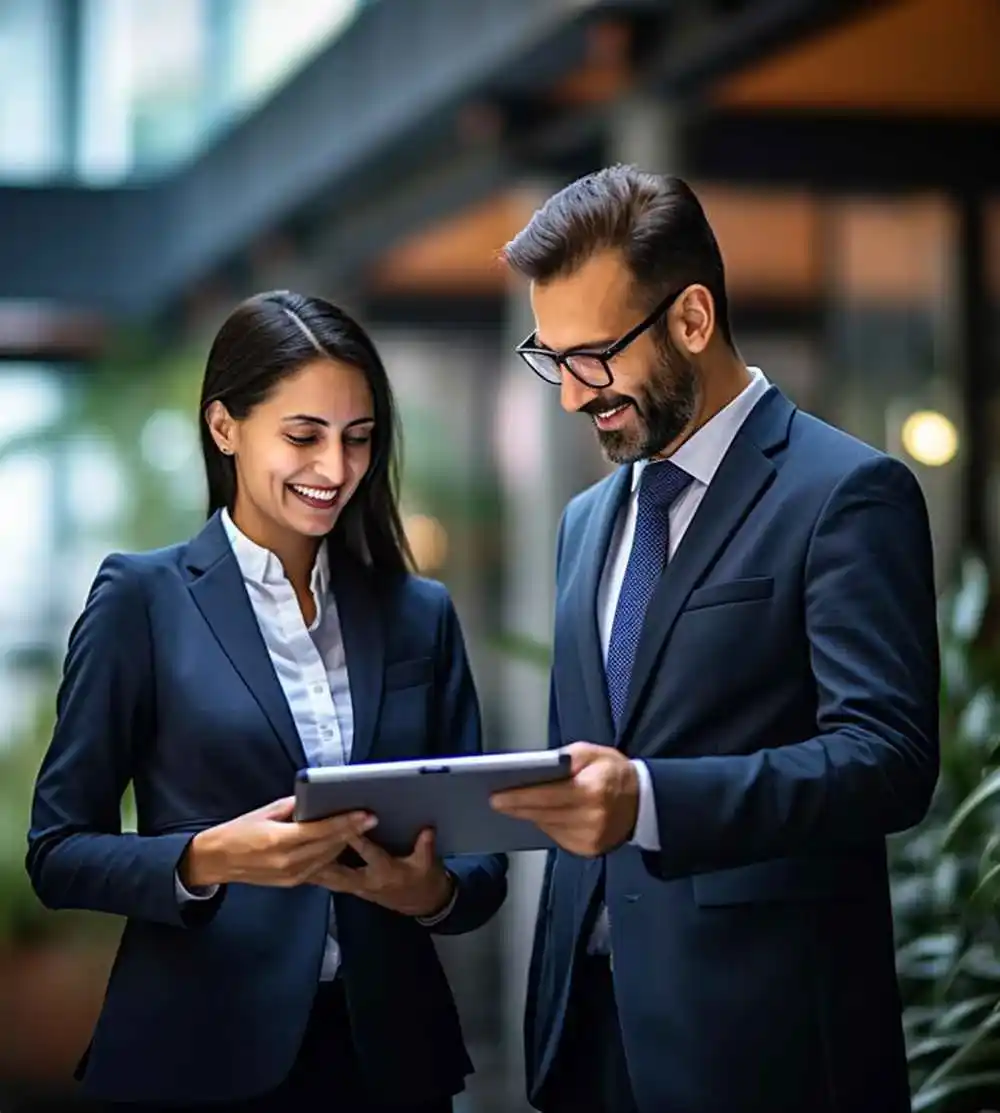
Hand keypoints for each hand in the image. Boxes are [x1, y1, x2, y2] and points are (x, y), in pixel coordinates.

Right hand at [179, 797, 376, 888]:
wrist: (216, 861)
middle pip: (329, 845)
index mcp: (279, 840)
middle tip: (371, 818)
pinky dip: (331, 854)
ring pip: (327, 857)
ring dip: (345, 843)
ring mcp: (290, 875)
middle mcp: (287, 861)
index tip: (366, 814)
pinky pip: (319, 868)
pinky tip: (342, 843)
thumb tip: (316, 798)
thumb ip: (293, 807)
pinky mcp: (292, 883)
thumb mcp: (265, 812)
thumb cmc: (238, 831)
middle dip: (353, 832)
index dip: (346, 822)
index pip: (321, 830)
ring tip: (361, 828)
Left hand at [310, 829, 454, 917]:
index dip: (357, 838)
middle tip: (305, 840)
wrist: (421, 903)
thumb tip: (427, 830)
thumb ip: (426, 846)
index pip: (368, 853)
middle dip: (322, 856)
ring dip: (313, 867)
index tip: (345, 824)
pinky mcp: (352, 889)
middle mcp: (366, 881)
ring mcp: (357, 888)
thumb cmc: (423, 879)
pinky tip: (301, 865)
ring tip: (294, 853)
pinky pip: (330, 882)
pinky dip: (316, 874)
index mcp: (385, 872)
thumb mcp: (428, 864)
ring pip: (330, 878)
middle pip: (339, 869)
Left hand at [490, 742, 637, 856]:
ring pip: (547, 827)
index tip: (497, 796)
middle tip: (496, 801)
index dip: (520, 796)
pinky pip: (557, 837)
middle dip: (517, 807)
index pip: (547, 796)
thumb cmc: (614, 773)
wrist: (642, 802)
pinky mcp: (588, 850)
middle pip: (543, 814)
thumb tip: (538, 767)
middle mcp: (592, 818)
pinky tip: (536, 815)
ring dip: (529, 816)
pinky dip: (545, 825)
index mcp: (593, 791)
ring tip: (511, 805)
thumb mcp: (593, 753)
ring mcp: (590, 838)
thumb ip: (566, 757)